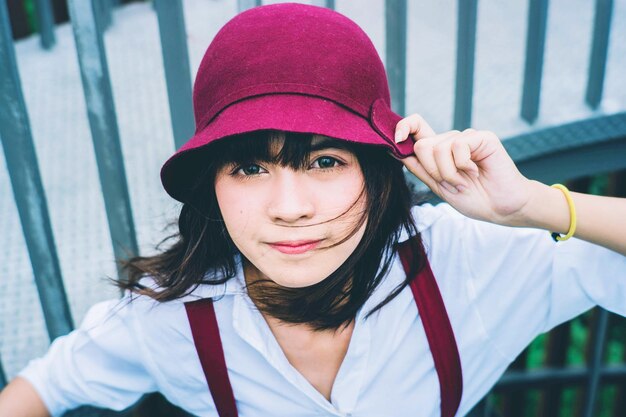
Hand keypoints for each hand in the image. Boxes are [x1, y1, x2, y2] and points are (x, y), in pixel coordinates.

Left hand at [396, 114, 533, 223]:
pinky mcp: (482, 137)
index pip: (416, 128)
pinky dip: (463, 166)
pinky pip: (457, 146)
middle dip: (432, 170)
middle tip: (452, 183)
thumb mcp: (439, 187)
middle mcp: (451, 141)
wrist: (502, 209)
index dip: (403, 127)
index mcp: (439, 152)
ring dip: (449, 173)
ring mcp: (467, 138)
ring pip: (438, 148)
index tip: (396, 141)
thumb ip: (420, 169)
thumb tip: (396, 151)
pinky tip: (476, 172)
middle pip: (422, 145)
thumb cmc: (474, 199)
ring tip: (465, 181)